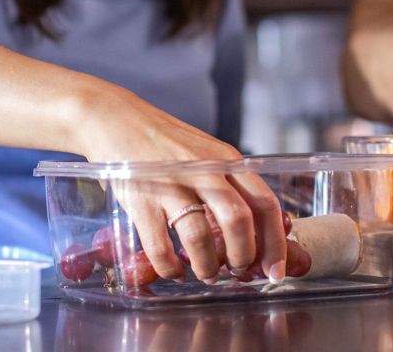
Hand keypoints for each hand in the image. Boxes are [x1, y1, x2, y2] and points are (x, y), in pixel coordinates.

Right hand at [76, 86, 286, 285]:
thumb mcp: (206, 153)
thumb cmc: (165, 141)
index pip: (264, 202)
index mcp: (225, 159)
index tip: (276, 269)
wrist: (116, 118)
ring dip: (208, 265)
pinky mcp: (140, 199)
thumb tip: (253, 232)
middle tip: (239, 272)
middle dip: (243, 255)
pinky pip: (160, 246)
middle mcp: (202, 170)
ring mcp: (170, 184)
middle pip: (238, 219)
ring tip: (207, 274)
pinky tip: (173, 271)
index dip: (275, 241)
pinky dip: (169, 267)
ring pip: (201, 236)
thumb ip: (228, 184)